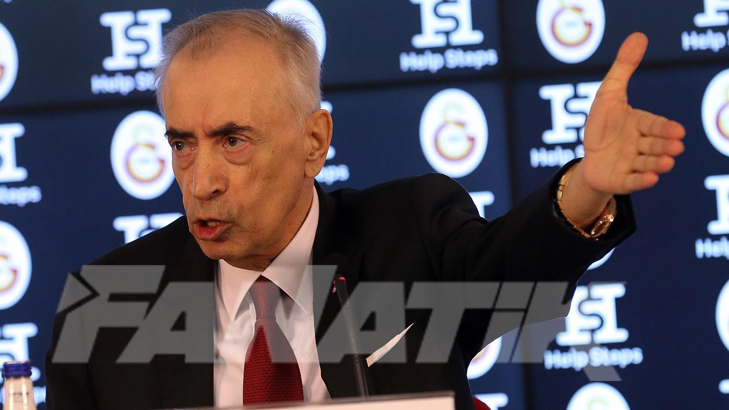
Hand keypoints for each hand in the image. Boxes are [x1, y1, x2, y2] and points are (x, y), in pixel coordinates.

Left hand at [562, 33, 685, 226]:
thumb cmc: (602, 125)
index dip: (664, 128)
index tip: (678, 131)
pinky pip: (632, 181)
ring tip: (666, 162)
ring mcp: (631, 164)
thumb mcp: (608, 94)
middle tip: (675, 147)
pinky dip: (642, 181)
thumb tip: (639, 36)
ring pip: (646, 163)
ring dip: (657, 163)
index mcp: (640, 124)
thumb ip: (624, 68)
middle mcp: (639, 145)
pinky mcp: (621, 180)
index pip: (654, 125)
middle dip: (664, 146)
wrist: (588, 158)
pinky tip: (652, 179)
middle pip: (654, 145)